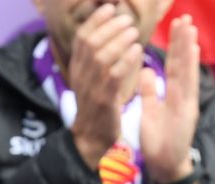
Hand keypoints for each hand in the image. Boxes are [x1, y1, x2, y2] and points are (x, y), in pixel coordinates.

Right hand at [66, 4, 144, 167]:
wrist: (92, 140)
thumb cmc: (98, 107)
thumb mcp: (92, 80)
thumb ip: (97, 59)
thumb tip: (108, 33)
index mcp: (77, 69)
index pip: (81, 38)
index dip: (95, 21)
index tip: (110, 8)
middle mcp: (80, 76)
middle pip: (91, 43)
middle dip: (109, 27)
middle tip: (127, 20)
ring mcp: (91, 88)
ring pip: (101, 57)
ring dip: (119, 41)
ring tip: (134, 32)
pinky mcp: (104, 101)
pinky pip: (114, 75)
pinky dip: (126, 60)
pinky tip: (137, 51)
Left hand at [139, 15, 199, 183]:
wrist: (164, 167)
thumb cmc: (158, 142)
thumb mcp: (149, 112)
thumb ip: (149, 91)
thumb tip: (145, 71)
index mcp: (175, 95)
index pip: (175, 65)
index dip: (175, 46)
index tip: (175, 25)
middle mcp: (184, 96)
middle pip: (183, 63)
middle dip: (183, 40)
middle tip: (185, 17)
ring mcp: (187, 103)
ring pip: (187, 70)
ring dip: (189, 48)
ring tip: (189, 27)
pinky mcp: (187, 112)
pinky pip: (187, 85)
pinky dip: (190, 67)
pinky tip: (192, 50)